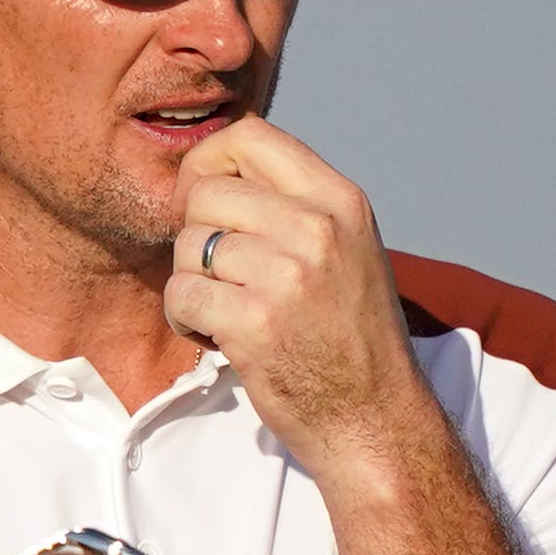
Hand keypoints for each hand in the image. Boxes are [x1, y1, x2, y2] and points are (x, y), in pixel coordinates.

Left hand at [162, 118, 433, 482]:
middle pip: (207, 191)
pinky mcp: (254, 324)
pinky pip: (181, 293)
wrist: (374, 419)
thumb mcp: (347, 247)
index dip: (208, 162)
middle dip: (195, 232)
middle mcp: (317, 229)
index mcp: (340, 201)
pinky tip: (215, 334)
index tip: (206, 202)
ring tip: (226, 308)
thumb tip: (219, 167)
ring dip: (192, 281)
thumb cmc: (351, 335)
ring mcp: (287, 276)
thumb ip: (294, 204)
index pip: (249, 136)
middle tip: (219, 272)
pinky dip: (184, 317)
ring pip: (188, 245)